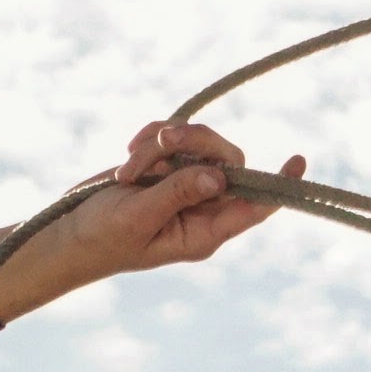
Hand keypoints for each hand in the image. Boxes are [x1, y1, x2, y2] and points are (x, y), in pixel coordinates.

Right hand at [0, 122, 306, 320]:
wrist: (71, 231)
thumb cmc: (103, 238)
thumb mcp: (139, 218)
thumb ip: (177, 195)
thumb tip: (218, 176)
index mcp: (204, 231)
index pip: (254, 206)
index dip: (278, 184)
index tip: (300, 160)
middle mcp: (202, 206)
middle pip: (227, 159)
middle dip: (195, 143)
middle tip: (160, 141)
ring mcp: (185, 182)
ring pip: (198, 140)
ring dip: (163, 141)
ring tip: (129, 163)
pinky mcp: (167, 163)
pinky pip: (174, 133)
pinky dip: (151, 136)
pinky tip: (128, 153)